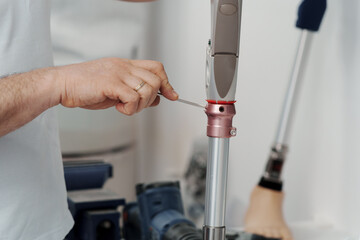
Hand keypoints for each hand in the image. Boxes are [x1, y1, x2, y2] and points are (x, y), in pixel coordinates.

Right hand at [54, 58, 177, 114]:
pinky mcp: (110, 83)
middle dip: (152, 98)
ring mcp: (118, 73)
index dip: (167, 82)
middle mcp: (124, 66)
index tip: (172, 95)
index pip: (156, 68)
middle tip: (137, 106)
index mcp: (125, 65)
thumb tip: (156, 99)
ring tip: (125, 107)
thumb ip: (134, 92)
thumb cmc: (85, 87)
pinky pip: (133, 98)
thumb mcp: (115, 89)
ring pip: (147, 90)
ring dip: (140, 105)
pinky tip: (118, 108)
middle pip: (156, 79)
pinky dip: (130, 108)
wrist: (62, 84)